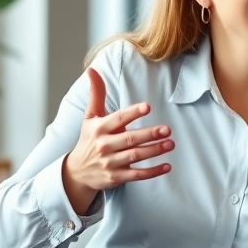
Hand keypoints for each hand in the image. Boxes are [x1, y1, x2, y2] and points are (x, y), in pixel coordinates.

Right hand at [62, 69, 174, 212]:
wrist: (77, 172)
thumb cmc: (88, 139)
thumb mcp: (90, 117)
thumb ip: (96, 94)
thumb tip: (92, 70)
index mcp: (99, 128)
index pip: (118, 119)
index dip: (132, 113)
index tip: (147, 107)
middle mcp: (104, 145)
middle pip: (130, 139)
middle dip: (149, 134)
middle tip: (167, 129)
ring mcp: (111, 162)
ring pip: (135, 156)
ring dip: (154, 150)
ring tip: (170, 143)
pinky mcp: (116, 177)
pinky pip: (137, 175)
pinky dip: (153, 172)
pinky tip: (167, 166)